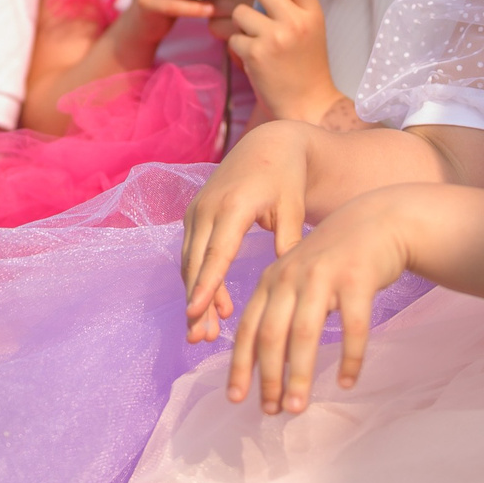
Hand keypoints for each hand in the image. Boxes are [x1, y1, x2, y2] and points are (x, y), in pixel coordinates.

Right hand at [181, 120, 312, 342]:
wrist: (269, 144)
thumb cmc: (287, 178)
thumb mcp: (293, 208)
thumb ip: (287, 242)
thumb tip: (285, 280)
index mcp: (234, 205)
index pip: (216, 253)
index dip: (206, 286)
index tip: (196, 314)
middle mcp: (208, 207)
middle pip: (197, 264)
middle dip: (196, 303)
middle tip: (200, 338)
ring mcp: (197, 210)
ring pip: (190, 262)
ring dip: (195, 297)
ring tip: (204, 334)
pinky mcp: (195, 215)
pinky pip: (192, 254)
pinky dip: (198, 281)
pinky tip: (210, 308)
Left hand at [227, 0, 341, 124]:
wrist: (308, 104)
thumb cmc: (306, 64)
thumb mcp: (311, 28)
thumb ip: (293, 4)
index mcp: (313, 12)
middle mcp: (296, 22)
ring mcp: (275, 38)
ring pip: (241, 10)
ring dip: (240, 20)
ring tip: (254, 35)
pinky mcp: (255, 55)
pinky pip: (234, 36)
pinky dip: (238, 44)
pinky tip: (252, 56)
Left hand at [227, 183, 412, 413]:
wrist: (377, 222)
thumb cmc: (334, 261)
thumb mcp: (299, 279)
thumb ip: (281, 312)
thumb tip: (267, 367)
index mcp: (272, 280)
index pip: (248, 328)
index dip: (241, 365)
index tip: (236, 398)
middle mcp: (291, 276)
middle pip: (271, 334)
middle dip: (268, 377)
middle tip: (271, 411)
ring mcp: (323, 276)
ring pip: (305, 334)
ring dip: (299, 375)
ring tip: (298, 407)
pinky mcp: (357, 278)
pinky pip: (352, 326)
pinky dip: (349, 357)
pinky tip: (348, 381)